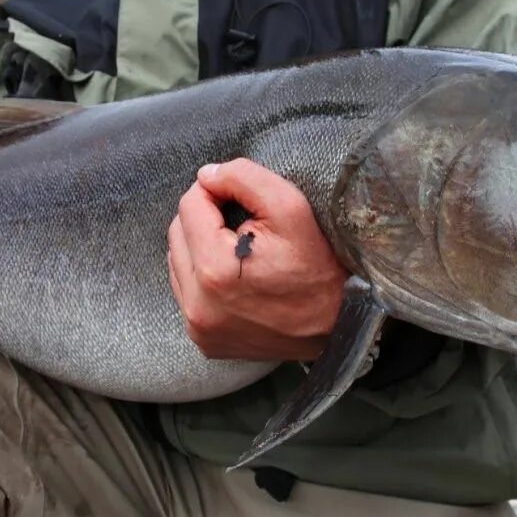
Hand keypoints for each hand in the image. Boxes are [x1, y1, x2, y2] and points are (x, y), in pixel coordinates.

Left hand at [166, 158, 347, 360]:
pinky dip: (202, 276)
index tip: (240, 199)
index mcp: (214, 270)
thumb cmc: (317, 268)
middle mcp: (198, 304)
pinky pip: (186, 292)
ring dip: (200, 246)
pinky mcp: (203, 340)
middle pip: (178, 233)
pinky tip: (232, 276)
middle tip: (242, 224)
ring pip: (177, 261)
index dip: (214, 191)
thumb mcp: (290, 208)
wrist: (338, 326)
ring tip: (239, 250)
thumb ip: (244, 178)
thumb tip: (206, 175)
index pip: (189, 205)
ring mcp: (198, 326)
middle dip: (205, 219)